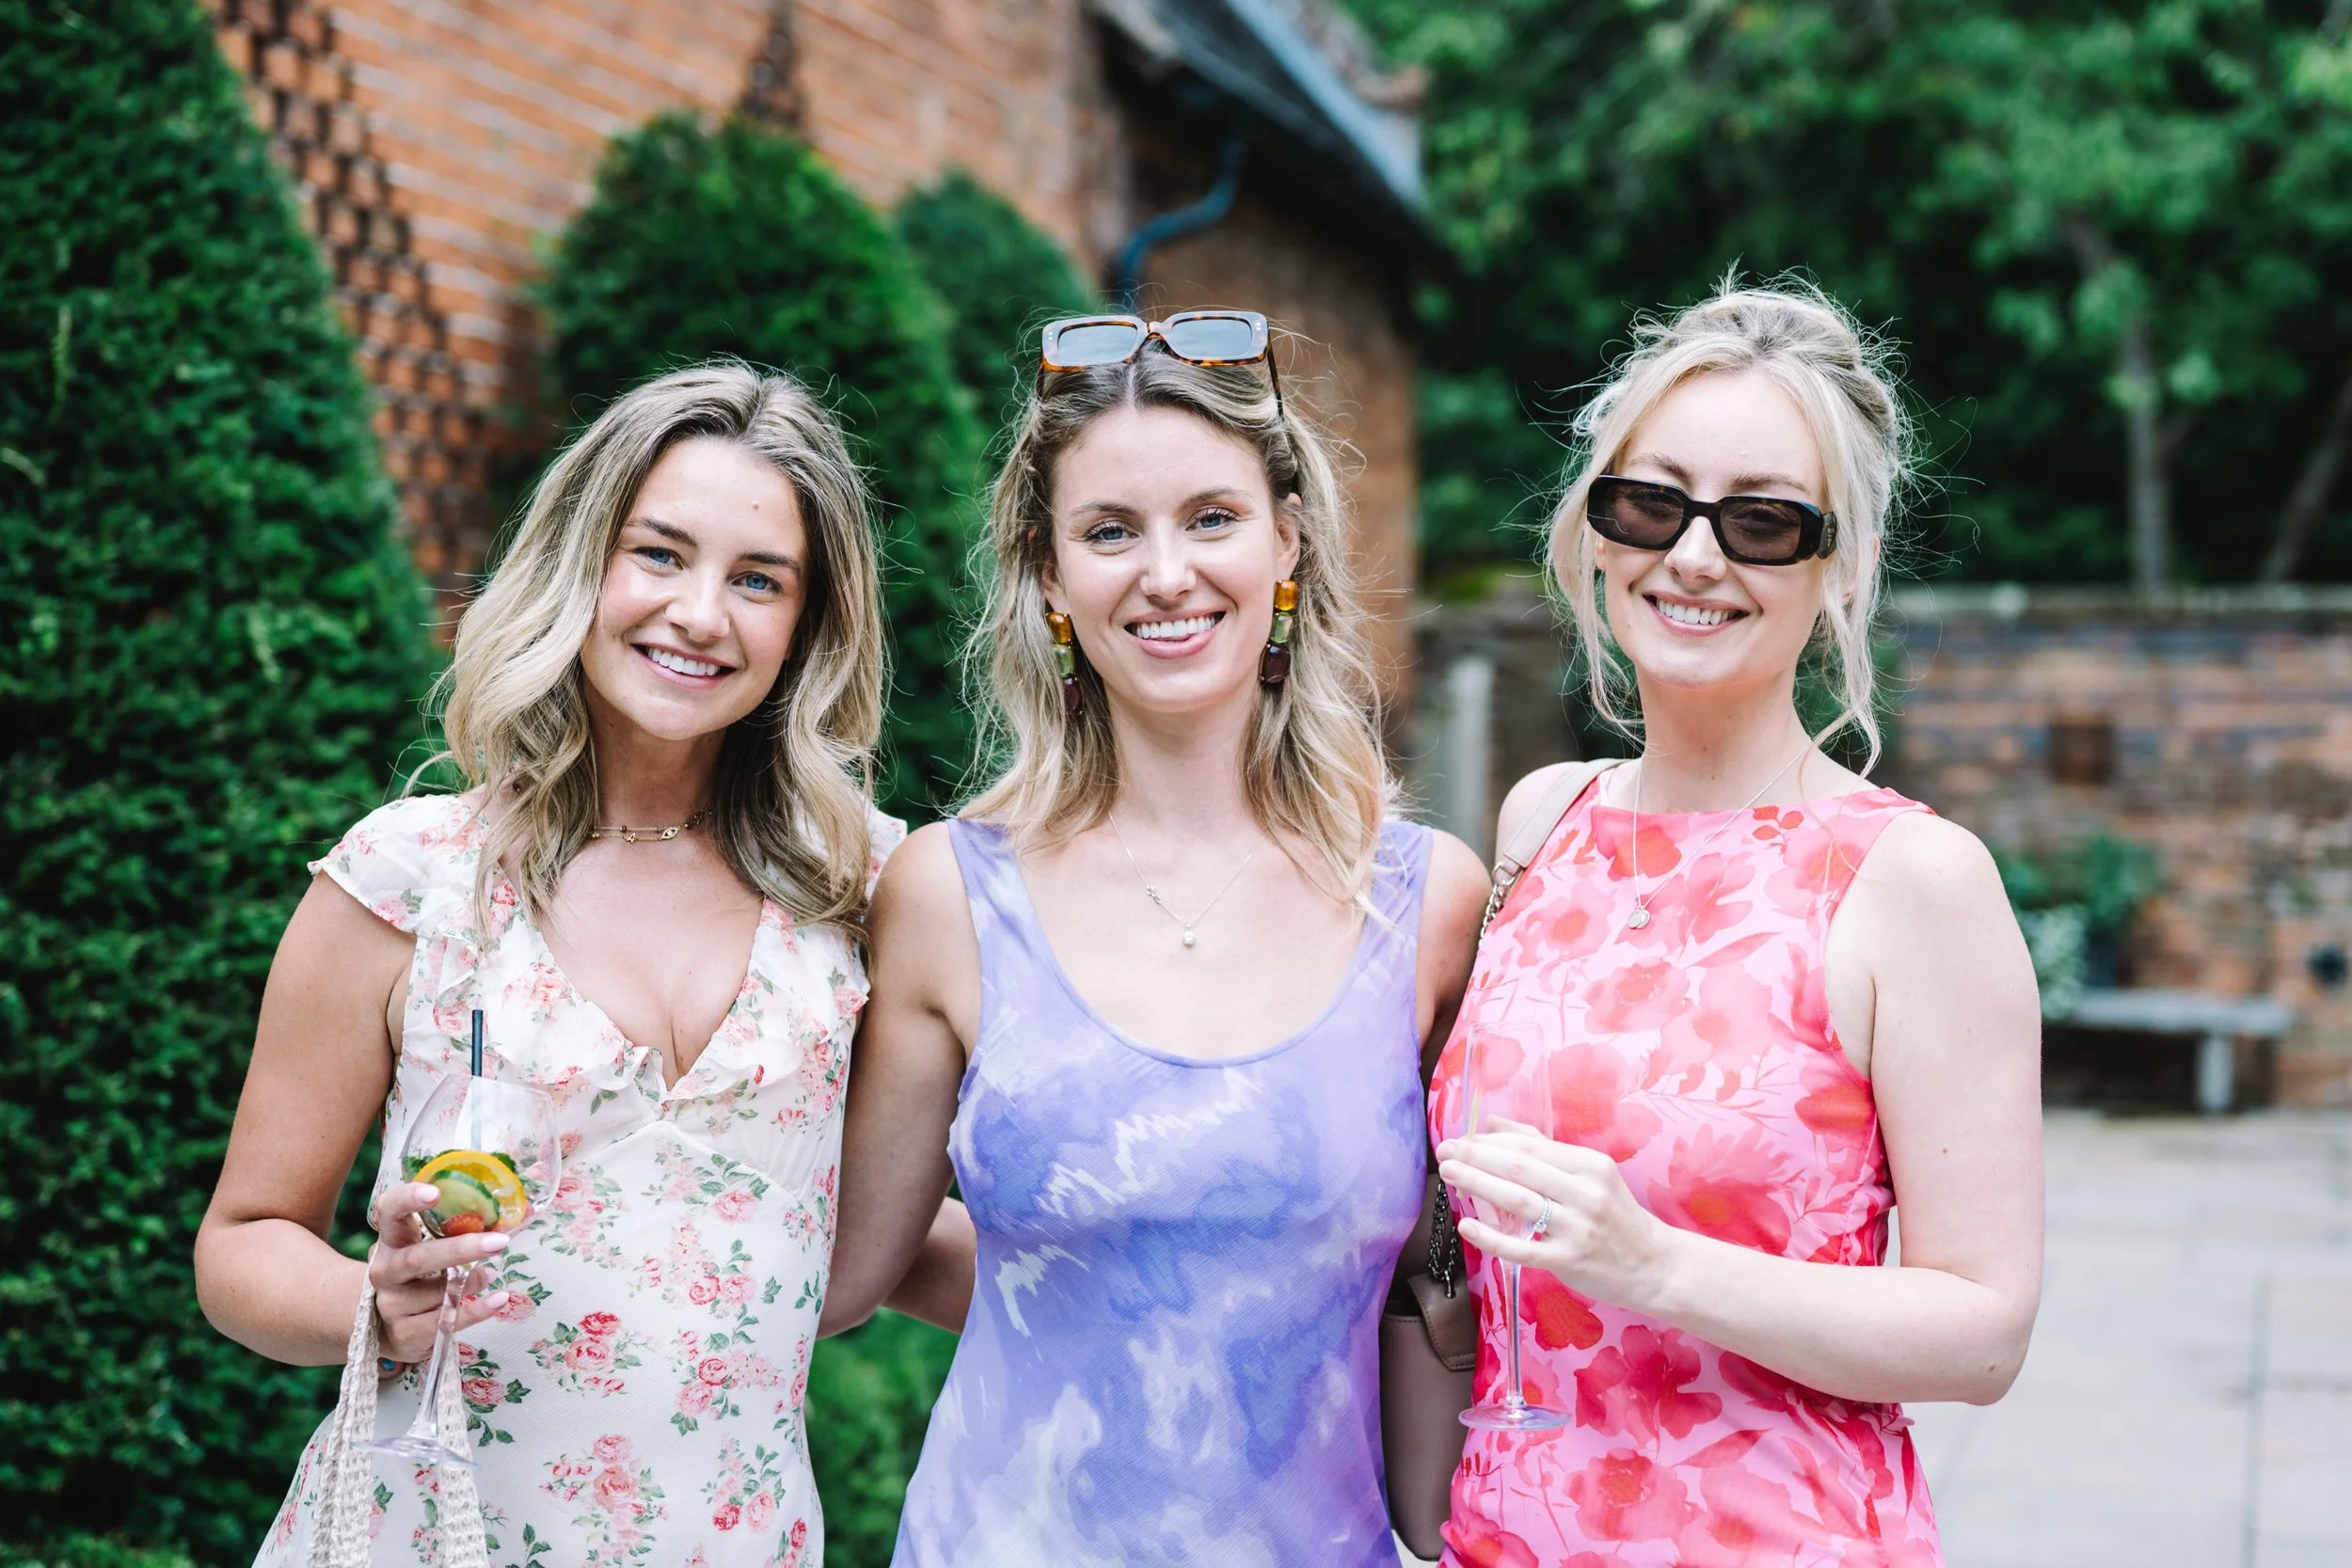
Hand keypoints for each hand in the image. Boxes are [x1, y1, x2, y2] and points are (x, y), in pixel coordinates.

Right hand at [369, 1181, 511, 1364]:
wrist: (390, 1324)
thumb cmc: (424, 1270)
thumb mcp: (438, 1240)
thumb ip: (480, 1210)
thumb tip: (538, 1171)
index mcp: (393, 1236)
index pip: (389, 1210)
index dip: (408, 1199)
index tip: (436, 1192)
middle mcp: (385, 1269)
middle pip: (417, 1258)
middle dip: (460, 1250)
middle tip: (499, 1242)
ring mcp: (392, 1303)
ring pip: (433, 1293)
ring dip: (470, 1283)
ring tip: (492, 1273)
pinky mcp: (405, 1333)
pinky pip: (444, 1322)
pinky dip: (476, 1311)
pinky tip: (499, 1300)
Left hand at [1436, 1118, 1670, 1310]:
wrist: (1653, 1265)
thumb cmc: (1614, 1214)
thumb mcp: (1589, 1173)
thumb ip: (1541, 1146)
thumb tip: (1493, 1122)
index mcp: (1590, 1164)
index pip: (1530, 1145)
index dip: (1490, 1140)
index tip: (1461, 1138)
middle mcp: (1585, 1192)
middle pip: (1520, 1167)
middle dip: (1477, 1156)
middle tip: (1445, 1150)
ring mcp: (1577, 1228)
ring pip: (1518, 1201)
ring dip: (1478, 1184)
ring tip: (1449, 1173)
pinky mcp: (1569, 1260)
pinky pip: (1523, 1248)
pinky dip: (1492, 1237)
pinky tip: (1467, 1226)